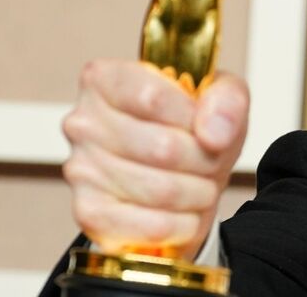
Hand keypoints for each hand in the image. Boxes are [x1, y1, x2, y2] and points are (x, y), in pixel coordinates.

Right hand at [61, 59, 249, 260]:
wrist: (184, 179)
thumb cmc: (195, 131)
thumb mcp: (222, 99)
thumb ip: (227, 99)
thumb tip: (213, 133)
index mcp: (105, 80)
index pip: (153, 98)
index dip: (194, 119)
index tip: (207, 127)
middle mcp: (82, 122)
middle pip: (163, 148)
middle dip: (204, 161)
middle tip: (210, 161)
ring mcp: (80, 169)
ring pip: (160, 190)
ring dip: (198, 193)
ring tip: (199, 186)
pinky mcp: (88, 213)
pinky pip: (147, 226)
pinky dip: (181, 225)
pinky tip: (184, 214)